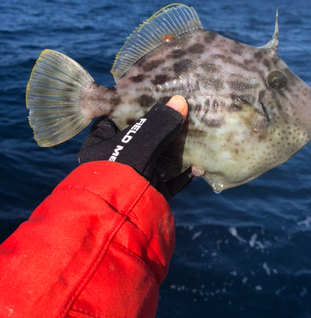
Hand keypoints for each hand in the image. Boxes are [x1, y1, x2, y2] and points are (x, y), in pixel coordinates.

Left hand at [77, 96, 193, 201]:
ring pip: (159, 157)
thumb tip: (180, 101)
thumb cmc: (120, 175)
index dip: (137, 105)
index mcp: (103, 143)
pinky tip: (199, 161)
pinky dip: (185, 170)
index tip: (157, 94)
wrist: (123, 223)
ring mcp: (135, 176)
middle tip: (182, 110)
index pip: (119, 116)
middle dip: (163, 127)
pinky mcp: (152, 192)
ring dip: (177, 147)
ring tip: (196, 130)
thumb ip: (160, 123)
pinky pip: (171, 178)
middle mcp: (118, 159)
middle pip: (143, 137)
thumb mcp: (140, 144)